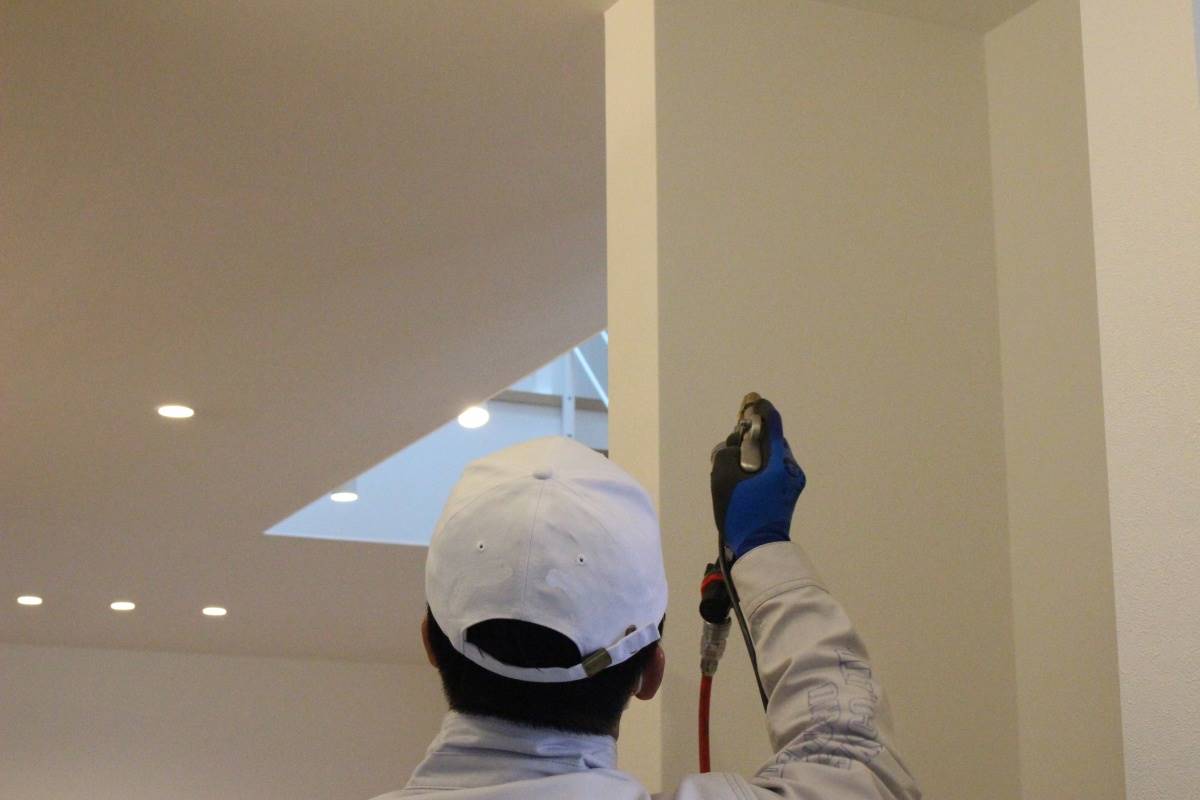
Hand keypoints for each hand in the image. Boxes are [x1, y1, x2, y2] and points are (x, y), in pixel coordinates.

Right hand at [710, 397, 805, 559]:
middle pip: (770, 441)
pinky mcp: (789, 494)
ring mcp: (792, 482)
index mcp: (779, 462)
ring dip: (755, 456)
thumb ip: (727, 452)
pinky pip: (772, 471)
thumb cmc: (740, 512)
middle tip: (735, 448)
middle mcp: (790, 468)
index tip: (752, 403)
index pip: (773, 425)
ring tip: (737, 470)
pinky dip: (759, 469)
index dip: (761, 410)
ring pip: (771, 457)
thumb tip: (735, 445)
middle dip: (752, 440)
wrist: (757, 549)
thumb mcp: (723, 478)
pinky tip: (745, 481)